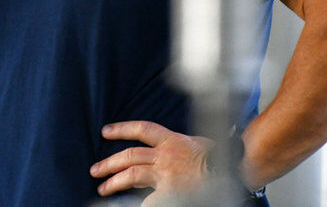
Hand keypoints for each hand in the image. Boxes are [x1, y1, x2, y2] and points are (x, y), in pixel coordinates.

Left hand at [90, 121, 211, 202]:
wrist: (231, 171)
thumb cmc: (218, 158)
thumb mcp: (198, 142)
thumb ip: (182, 143)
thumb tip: (175, 144)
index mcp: (172, 140)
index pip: (141, 129)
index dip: (122, 129)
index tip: (106, 131)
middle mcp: (165, 155)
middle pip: (129, 155)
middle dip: (109, 162)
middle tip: (95, 170)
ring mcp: (165, 174)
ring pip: (131, 175)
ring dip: (114, 182)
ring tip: (103, 188)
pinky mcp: (169, 192)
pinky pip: (148, 199)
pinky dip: (139, 203)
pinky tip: (133, 205)